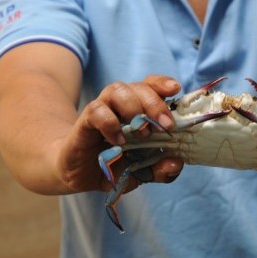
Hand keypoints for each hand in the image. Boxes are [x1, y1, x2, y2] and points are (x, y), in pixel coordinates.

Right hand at [56, 75, 183, 192]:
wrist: (80, 173)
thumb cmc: (115, 165)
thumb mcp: (143, 173)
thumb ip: (162, 170)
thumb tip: (176, 164)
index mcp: (140, 108)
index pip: (153, 85)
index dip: (163, 83)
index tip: (176, 89)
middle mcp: (122, 103)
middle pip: (139, 86)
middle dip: (155, 103)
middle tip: (166, 125)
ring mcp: (103, 109)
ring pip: (118, 90)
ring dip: (134, 109)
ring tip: (143, 134)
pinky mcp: (85, 121)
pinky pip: (97, 111)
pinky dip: (110, 124)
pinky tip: (119, 141)